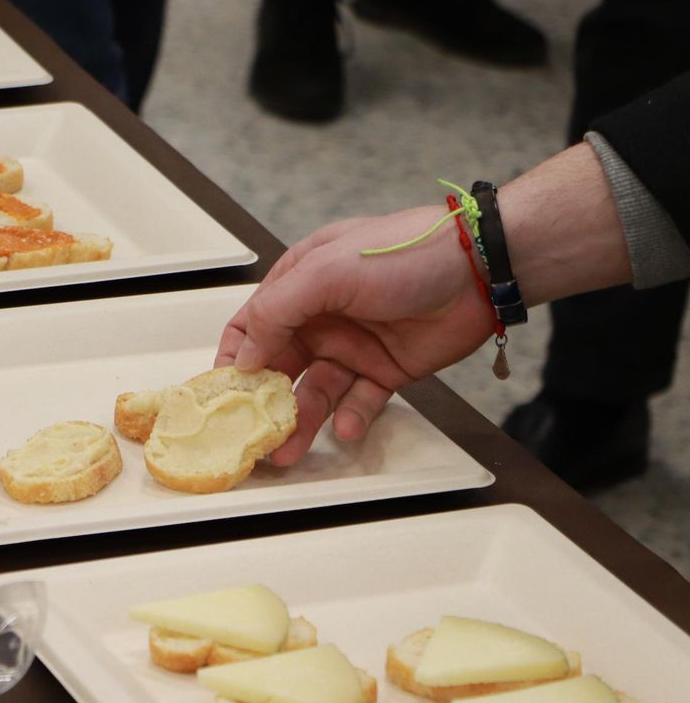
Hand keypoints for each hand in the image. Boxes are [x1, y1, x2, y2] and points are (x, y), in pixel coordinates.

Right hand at [216, 206, 495, 465]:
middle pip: (279, 367)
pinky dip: (350, 417)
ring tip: (291, 448)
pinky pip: (359, 401)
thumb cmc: (403, 254)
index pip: (251, 326)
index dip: (233, 359)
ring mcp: (352, 345)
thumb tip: (244, 357)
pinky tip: (345, 427)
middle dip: (265, 402)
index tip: (223, 393)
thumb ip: (276, 312)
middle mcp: (320, 317)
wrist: (480, 269)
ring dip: (302, 420)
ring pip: (315, 391)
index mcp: (299, 284)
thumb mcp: (325, 272)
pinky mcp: (384, 370)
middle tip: (255, 433)